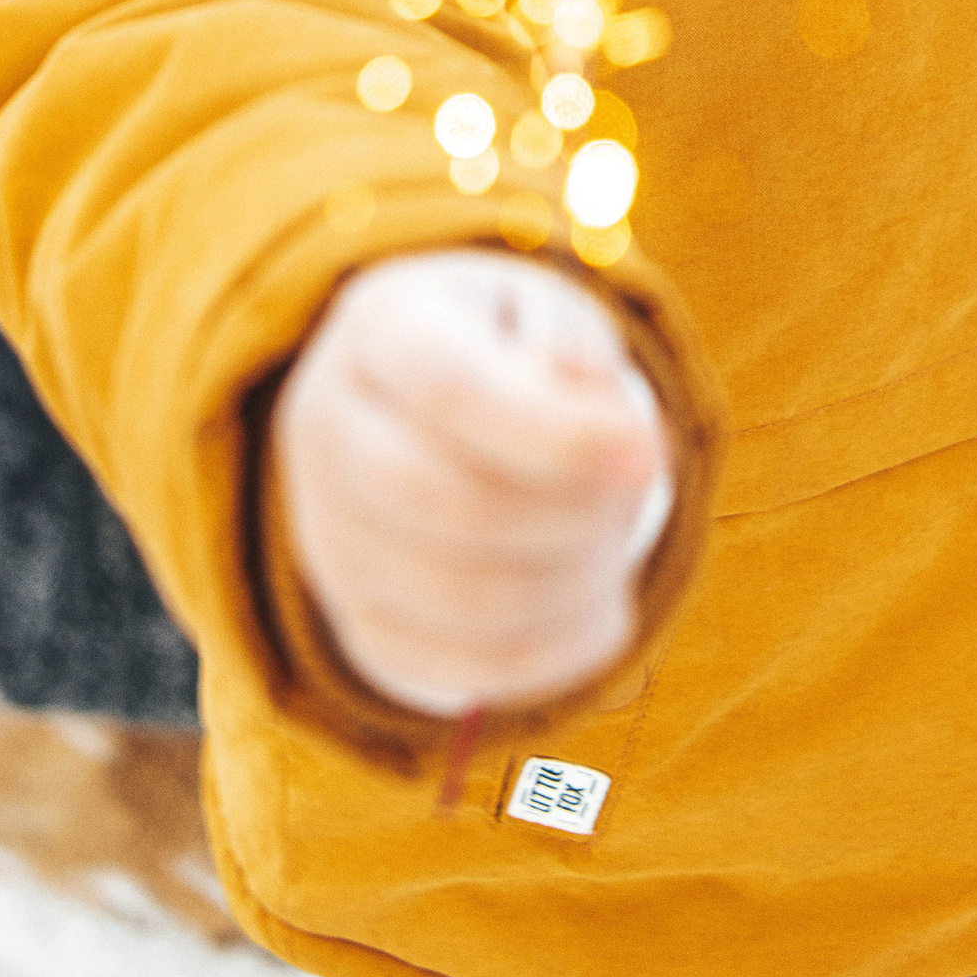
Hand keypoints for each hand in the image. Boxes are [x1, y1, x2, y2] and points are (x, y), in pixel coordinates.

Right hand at [273, 249, 672, 716]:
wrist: (416, 396)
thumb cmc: (501, 343)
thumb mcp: (544, 307)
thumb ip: (578, 352)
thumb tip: (608, 434)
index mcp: (380, 328)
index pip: (451, 389)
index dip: (555, 434)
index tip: (648, 454)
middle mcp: (328, 431)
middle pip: (452, 505)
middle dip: (576, 513)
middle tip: (640, 489)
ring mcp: (329, 536)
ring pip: (463, 601)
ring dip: (575, 582)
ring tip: (616, 540)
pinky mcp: (357, 620)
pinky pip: (464, 669)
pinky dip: (556, 652)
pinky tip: (599, 605)